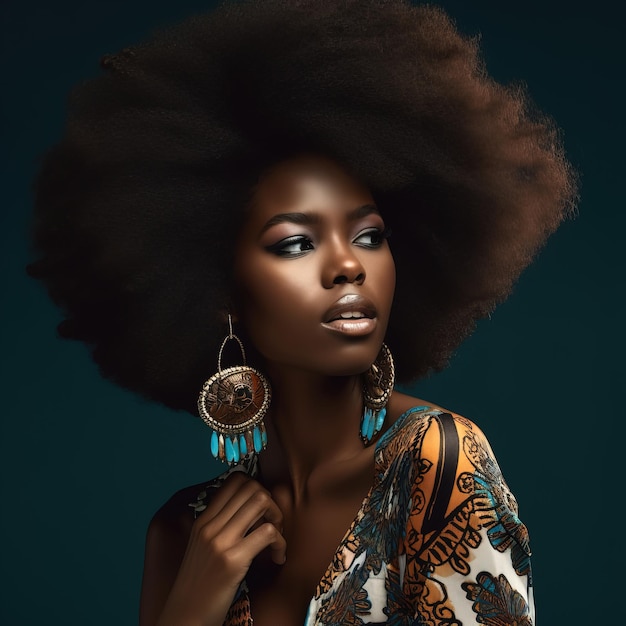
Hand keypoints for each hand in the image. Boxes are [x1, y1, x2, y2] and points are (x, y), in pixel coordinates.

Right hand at [156, 471, 286, 625]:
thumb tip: (252, 511)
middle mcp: (210, 526)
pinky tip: (277, 558)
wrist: (184, 619)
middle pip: (251, 487)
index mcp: (203, 521)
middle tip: (273, 525)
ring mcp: (220, 542)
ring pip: (261, 501)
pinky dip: (281, 543)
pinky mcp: (233, 561)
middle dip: (271, 502)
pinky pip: (268, 532)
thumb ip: (221, 527)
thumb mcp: (203, 549)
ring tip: (276, 540)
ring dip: (278, 518)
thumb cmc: (199, 586)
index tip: (261, 512)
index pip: (234, 481)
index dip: (256, 489)